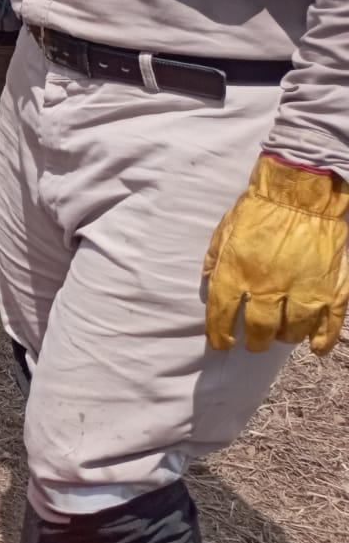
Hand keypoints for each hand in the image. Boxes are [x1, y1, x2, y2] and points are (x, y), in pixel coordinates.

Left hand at [203, 154, 348, 355]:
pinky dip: (323, 340)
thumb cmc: (257, 211)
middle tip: (253, 343)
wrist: (299, 194)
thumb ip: (216, 262)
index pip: (223, 315)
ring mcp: (302, 290)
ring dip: (283, 337)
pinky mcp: (331, 288)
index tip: (221, 343)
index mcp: (236, 273)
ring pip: (293, 330)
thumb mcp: (224, 233)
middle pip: (259, 329)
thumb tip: (211, 284)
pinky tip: (316, 348)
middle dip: (254, 341)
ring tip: (279, 335)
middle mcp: (268, 287)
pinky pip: (329, 323)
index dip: (219, 334)